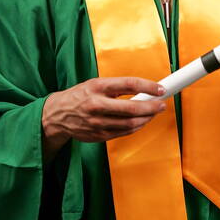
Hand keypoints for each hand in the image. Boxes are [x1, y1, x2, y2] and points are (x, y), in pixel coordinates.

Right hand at [42, 77, 165, 162]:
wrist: (57, 115)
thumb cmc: (80, 96)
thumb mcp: (95, 84)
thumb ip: (117, 88)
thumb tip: (143, 90)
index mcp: (98, 87)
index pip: (129, 84)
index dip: (148, 86)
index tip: (160, 88)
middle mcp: (97, 105)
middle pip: (132, 109)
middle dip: (152, 107)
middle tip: (162, 104)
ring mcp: (98, 123)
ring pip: (130, 124)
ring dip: (147, 118)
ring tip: (154, 112)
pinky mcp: (99, 136)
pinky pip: (124, 132)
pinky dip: (136, 127)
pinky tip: (141, 121)